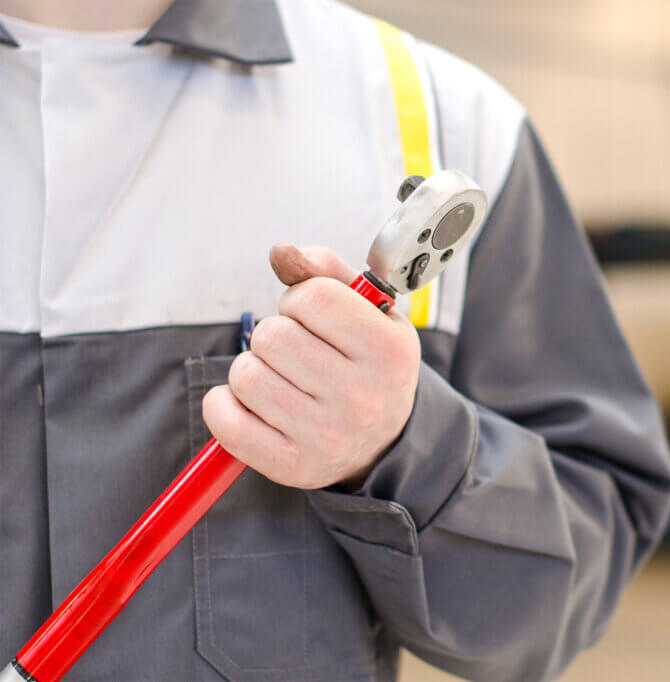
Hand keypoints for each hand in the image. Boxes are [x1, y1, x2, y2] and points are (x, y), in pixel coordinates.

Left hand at [202, 243, 420, 488]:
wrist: (383, 440)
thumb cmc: (367, 364)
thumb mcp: (367, 312)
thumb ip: (325, 272)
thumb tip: (281, 252)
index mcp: (389, 351)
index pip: (312, 297)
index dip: (300, 299)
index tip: (312, 317)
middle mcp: (363, 397)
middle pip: (272, 336)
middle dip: (275, 335)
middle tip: (297, 352)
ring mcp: (328, 437)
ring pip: (246, 375)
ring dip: (251, 369)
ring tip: (280, 379)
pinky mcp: (293, 467)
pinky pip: (226, 420)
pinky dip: (224, 405)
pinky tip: (249, 404)